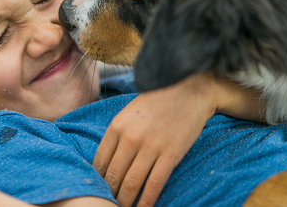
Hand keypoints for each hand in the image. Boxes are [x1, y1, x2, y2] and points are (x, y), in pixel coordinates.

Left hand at [93, 74, 262, 206]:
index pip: (100, 161)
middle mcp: (130, 138)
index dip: (97, 181)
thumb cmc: (157, 101)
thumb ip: (117, 133)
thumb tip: (106, 160)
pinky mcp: (170, 155)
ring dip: (125, 201)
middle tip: (108, 203)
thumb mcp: (129, 112)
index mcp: (117, 126)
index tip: (98, 190)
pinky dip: (146, 201)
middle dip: (109, 194)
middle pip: (113, 176)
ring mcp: (150, 147)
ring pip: (132, 184)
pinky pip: (154, 184)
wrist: (188, 90)